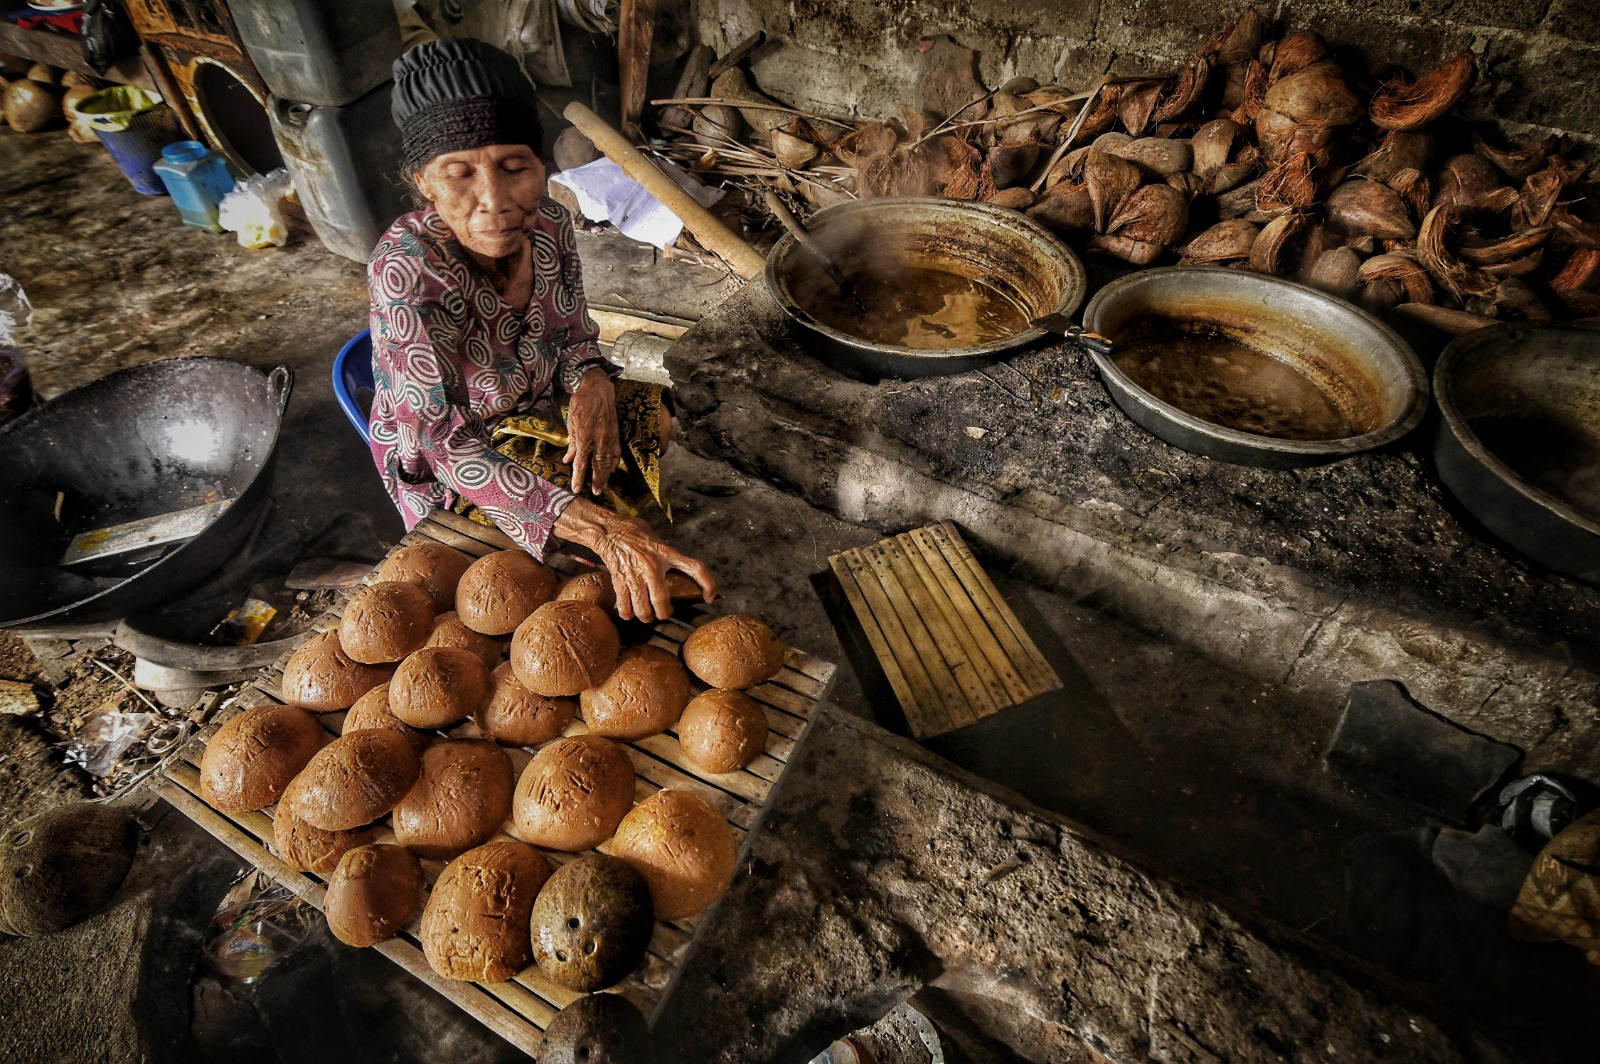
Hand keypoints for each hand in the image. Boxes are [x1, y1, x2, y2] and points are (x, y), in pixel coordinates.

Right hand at [555, 498, 720, 621]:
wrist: (609, 530)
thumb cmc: (635, 533)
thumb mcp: (658, 541)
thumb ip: (669, 556)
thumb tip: (680, 571)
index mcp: (666, 553)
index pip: (696, 568)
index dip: (708, 584)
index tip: (711, 597)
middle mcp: (652, 566)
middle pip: (663, 601)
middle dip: (664, 613)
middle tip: (664, 613)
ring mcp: (635, 575)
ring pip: (643, 609)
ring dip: (646, 617)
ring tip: (647, 616)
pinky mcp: (620, 580)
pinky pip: (624, 606)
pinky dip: (627, 614)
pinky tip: (629, 614)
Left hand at [563, 367, 620, 496]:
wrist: (597, 389)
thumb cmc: (581, 403)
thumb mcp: (571, 422)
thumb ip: (571, 443)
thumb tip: (568, 459)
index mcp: (584, 437)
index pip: (580, 463)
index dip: (578, 477)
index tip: (576, 488)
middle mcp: (598, 439)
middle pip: (598, 466)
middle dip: (596, 481)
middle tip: (596, 492)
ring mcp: (609, 437)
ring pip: (608, 461)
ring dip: (606, 475)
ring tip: (603, 486)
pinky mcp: (615, 433)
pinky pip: (616, 452)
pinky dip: (615, 462)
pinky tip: (612, 469)